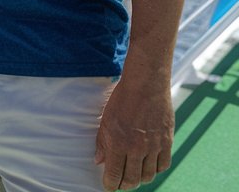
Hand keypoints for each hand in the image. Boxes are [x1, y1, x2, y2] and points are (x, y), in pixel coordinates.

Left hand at [95, 73, 173, 189]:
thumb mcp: (106, 120)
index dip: (110, 184)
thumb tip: (99, 162)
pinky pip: (163, 165)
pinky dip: (156, 170)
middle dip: (125, 185)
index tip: (108, 186)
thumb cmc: (122, 100)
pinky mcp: (167, 142)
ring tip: (134, 177)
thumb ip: (102, 143)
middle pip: (133, 179)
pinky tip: (149, 167)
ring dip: (140, 179)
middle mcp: (137, 148)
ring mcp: (154, 146)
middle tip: (120, 184)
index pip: (114, 174)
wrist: (146, 85)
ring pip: (149, 175)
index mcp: (119, 143)